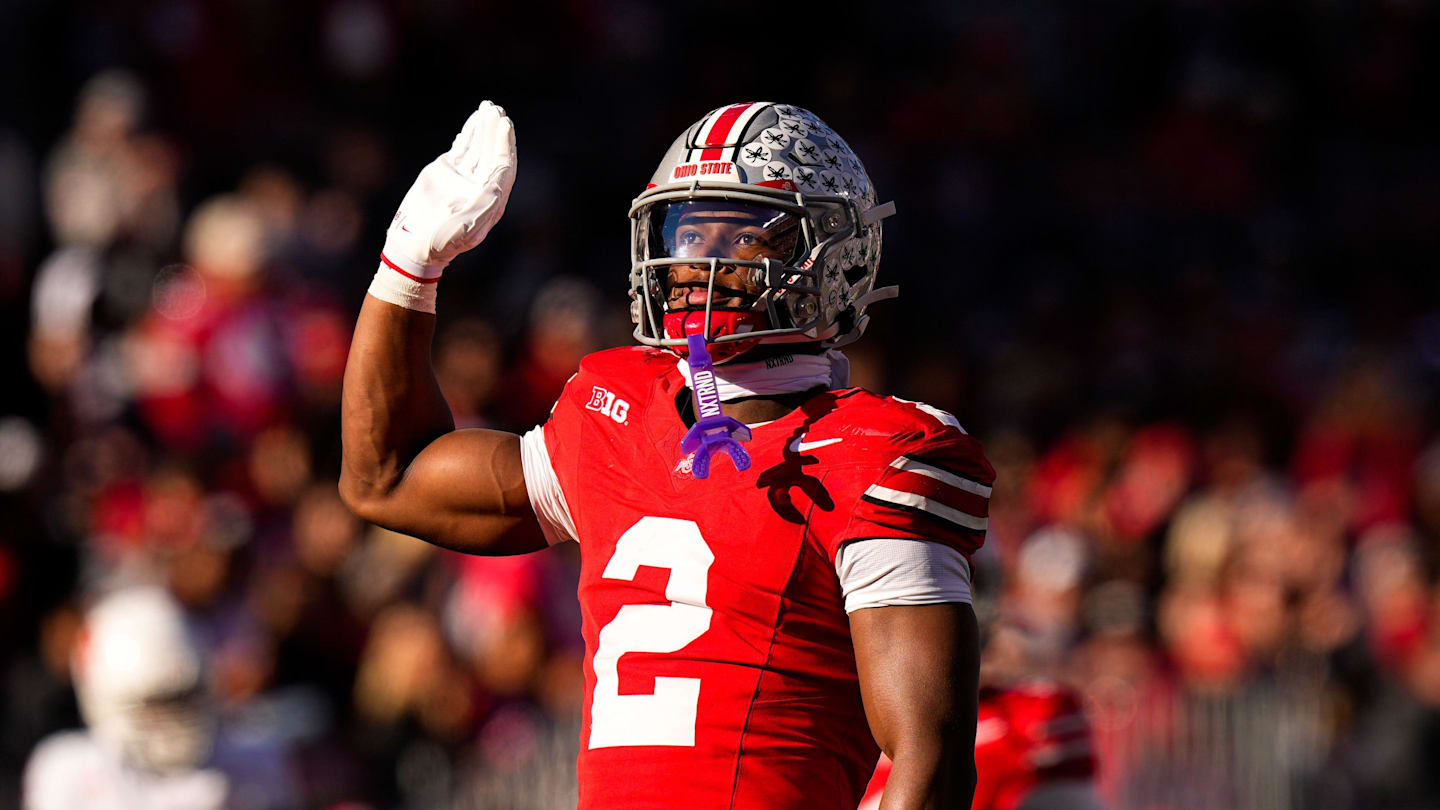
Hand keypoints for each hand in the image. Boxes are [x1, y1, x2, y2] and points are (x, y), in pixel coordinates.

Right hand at [380, 101, 516, 279]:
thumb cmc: (443, 240)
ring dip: (484, 128)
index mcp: (492, 198)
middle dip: (496, 131)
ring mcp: (464, 177)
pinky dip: (468, 134)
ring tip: (487, 107)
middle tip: (496, 109)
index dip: (504, 144)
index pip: (503, 165)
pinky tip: (474, 120)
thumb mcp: (469, 226)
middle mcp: (481, 185)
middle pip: (493, 152)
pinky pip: (462, 148)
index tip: (504, 124)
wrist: (414, 243)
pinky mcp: (446, 171)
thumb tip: (500, 176)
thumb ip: (486, 201)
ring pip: (478, 147)